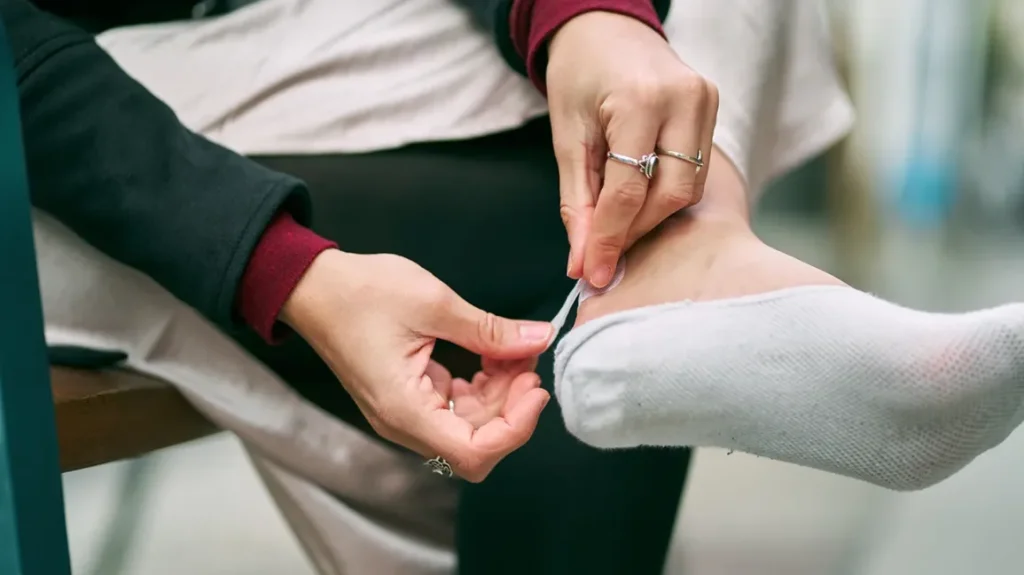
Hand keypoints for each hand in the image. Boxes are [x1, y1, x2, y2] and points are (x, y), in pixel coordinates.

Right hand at [281, 250, 553, 481]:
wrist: (314, 286)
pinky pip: (456, 407)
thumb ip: (490, 330)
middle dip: (512, 405)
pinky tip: (493, 355)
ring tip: (514, 351)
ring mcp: (406, 413)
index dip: (515, 429)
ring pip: (470, 425)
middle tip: (528, 358)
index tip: (535, 390)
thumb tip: (541, 338)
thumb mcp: (434, 304)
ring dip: (500, 394)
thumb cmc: (362, 292)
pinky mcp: (410, 398)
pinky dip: (481, 386)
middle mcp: (404, 423)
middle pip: (476, 442)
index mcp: (405, 409)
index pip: (473, 453)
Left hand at [547, 11, 718, 287]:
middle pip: (669, 195)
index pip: (628, 191)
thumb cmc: (578, 76)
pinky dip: (667, 193)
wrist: (604, 27)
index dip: (609, 239)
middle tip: (604, 252)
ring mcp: (705, 100)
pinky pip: (696, 170)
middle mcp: (682, 99)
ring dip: (652, 216)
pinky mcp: (714, 105)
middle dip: (635, 230)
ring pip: (688, 188)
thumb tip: (583, 262)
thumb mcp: (566, 137)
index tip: (592, 274)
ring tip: (618, 225)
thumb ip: (577, 202)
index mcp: (638, 101)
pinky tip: (641, 200)